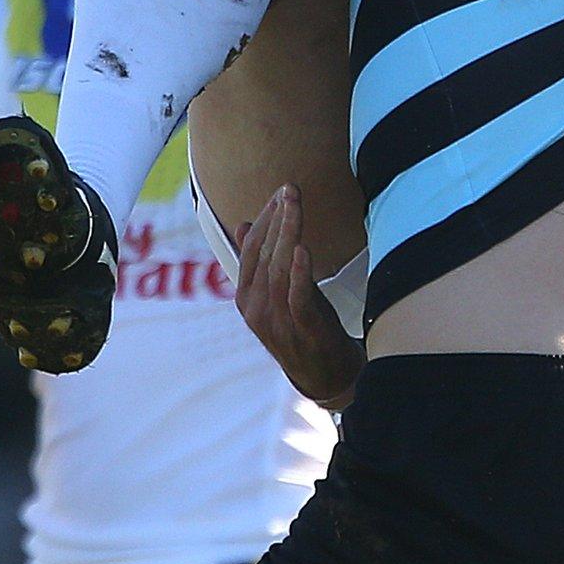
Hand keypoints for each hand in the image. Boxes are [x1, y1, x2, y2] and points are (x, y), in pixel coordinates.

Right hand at [233, 185, 363, 410]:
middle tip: (289, 189)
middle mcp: (255, 306)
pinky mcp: (300, 329)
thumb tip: (241, 224)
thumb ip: (258, 261)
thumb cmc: (301, 327)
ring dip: (288, 233)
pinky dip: (298, 272)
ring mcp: (275, 319)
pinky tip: (301, 250)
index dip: (265, 218)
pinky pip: (296, 297)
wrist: (322, 375)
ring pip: (278, 269)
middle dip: (277, 218)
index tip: (280, 192)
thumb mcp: (277, 291)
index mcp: (246, 295)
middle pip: (263, 254)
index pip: (250, 248)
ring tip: (295, 206)